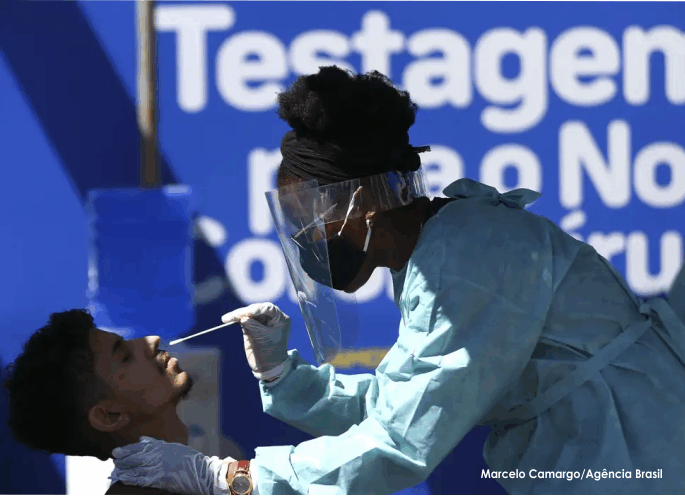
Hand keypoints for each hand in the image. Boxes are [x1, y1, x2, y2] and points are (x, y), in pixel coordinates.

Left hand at [111, 436, 233, 494]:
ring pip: (135, 468)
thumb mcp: (173, 447)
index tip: (116, 452)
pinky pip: (140, 479)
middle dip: (122, 460)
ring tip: (116, 470)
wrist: (201, 472)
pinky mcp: (158, 480)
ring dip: (124, 469)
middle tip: (114, 461)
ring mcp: (157, 468)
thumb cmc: (189, 459)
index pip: (139, 447)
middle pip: (134, 457)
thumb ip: (157, 443)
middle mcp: (157, 456)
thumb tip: (142, 439)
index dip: (126, 450)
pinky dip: (131, 479)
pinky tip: (123, 479)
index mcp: (161, 446)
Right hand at [222, 302, 290, 380]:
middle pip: (257, 309)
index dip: (258, 309)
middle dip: (245, 312)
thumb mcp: (263, 338)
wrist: (267, 366)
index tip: (248, 313)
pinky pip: (243, 319)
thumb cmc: (271, 352)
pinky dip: (236, 319)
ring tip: (227, 318)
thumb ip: (254, 326)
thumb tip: (243, 317)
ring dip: (238, 315)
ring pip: (249, 313)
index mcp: (280, 319)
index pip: (269, 308)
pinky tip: (229, 319)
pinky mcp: (251, 326)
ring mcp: (261, 321)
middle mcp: (271, 318)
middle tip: (235, 316)